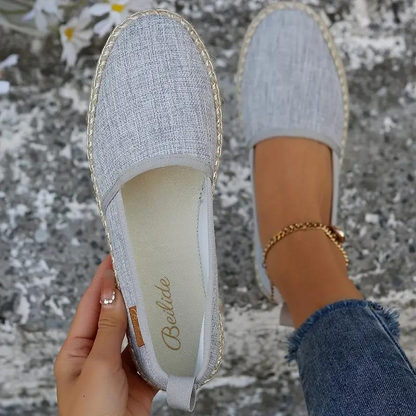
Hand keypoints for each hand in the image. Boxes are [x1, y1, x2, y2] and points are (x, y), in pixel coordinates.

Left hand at [55, 255, 156, 415]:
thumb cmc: (91, 414)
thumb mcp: (97, 367)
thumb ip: (108, 330)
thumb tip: (114, 294)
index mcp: (77, 350)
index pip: (91, 306)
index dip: (101, 281)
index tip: (113, 258)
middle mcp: (97, 355)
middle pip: (113, 318)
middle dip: (126, 295)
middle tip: (140, 271)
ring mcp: (118, 367)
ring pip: (133, 335)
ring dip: (144, 318)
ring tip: (155, 295)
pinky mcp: (139, 379)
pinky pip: (149, 355)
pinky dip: (158, 344)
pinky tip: (166, 330)